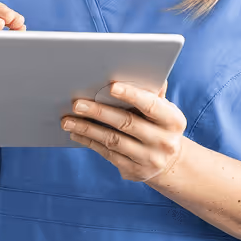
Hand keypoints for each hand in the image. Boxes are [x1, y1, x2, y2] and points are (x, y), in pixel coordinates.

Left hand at [61, 80, 186, 182]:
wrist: (169, 162)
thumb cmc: (159, 125)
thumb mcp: (164, 109)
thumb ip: (152, 92)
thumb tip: (143, 69)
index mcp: (173, 120)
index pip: (151, 105)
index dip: (132, 95)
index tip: (111, 86)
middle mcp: (164, 141)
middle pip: (127, 123)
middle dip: (99, 112)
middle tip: (76, 104)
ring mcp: (149, 159)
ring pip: (113, 140)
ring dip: (87, 129)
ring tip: (67, 121)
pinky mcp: (134, 171)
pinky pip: (107, 154)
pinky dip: (89, 142)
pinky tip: (75, 133)